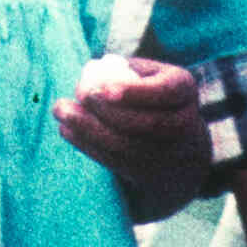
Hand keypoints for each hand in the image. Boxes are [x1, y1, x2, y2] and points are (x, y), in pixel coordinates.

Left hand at [53, 55, 207, 219]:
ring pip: (128, 146)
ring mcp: (169, 155)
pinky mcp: (149, 175)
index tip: (102, 89)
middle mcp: (185, 124)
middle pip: (147, 123)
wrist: (183, 151)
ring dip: (89, 129)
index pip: (165, 92)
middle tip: (79, 94)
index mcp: (184, 90)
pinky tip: (67, 129)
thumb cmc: (156, 99)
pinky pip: (116, 163)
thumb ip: (127, 71)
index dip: (134, 93)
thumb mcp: (151, 76)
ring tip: (61, 110)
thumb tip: (91, 73)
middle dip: (107, 111)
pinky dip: (88, 146)